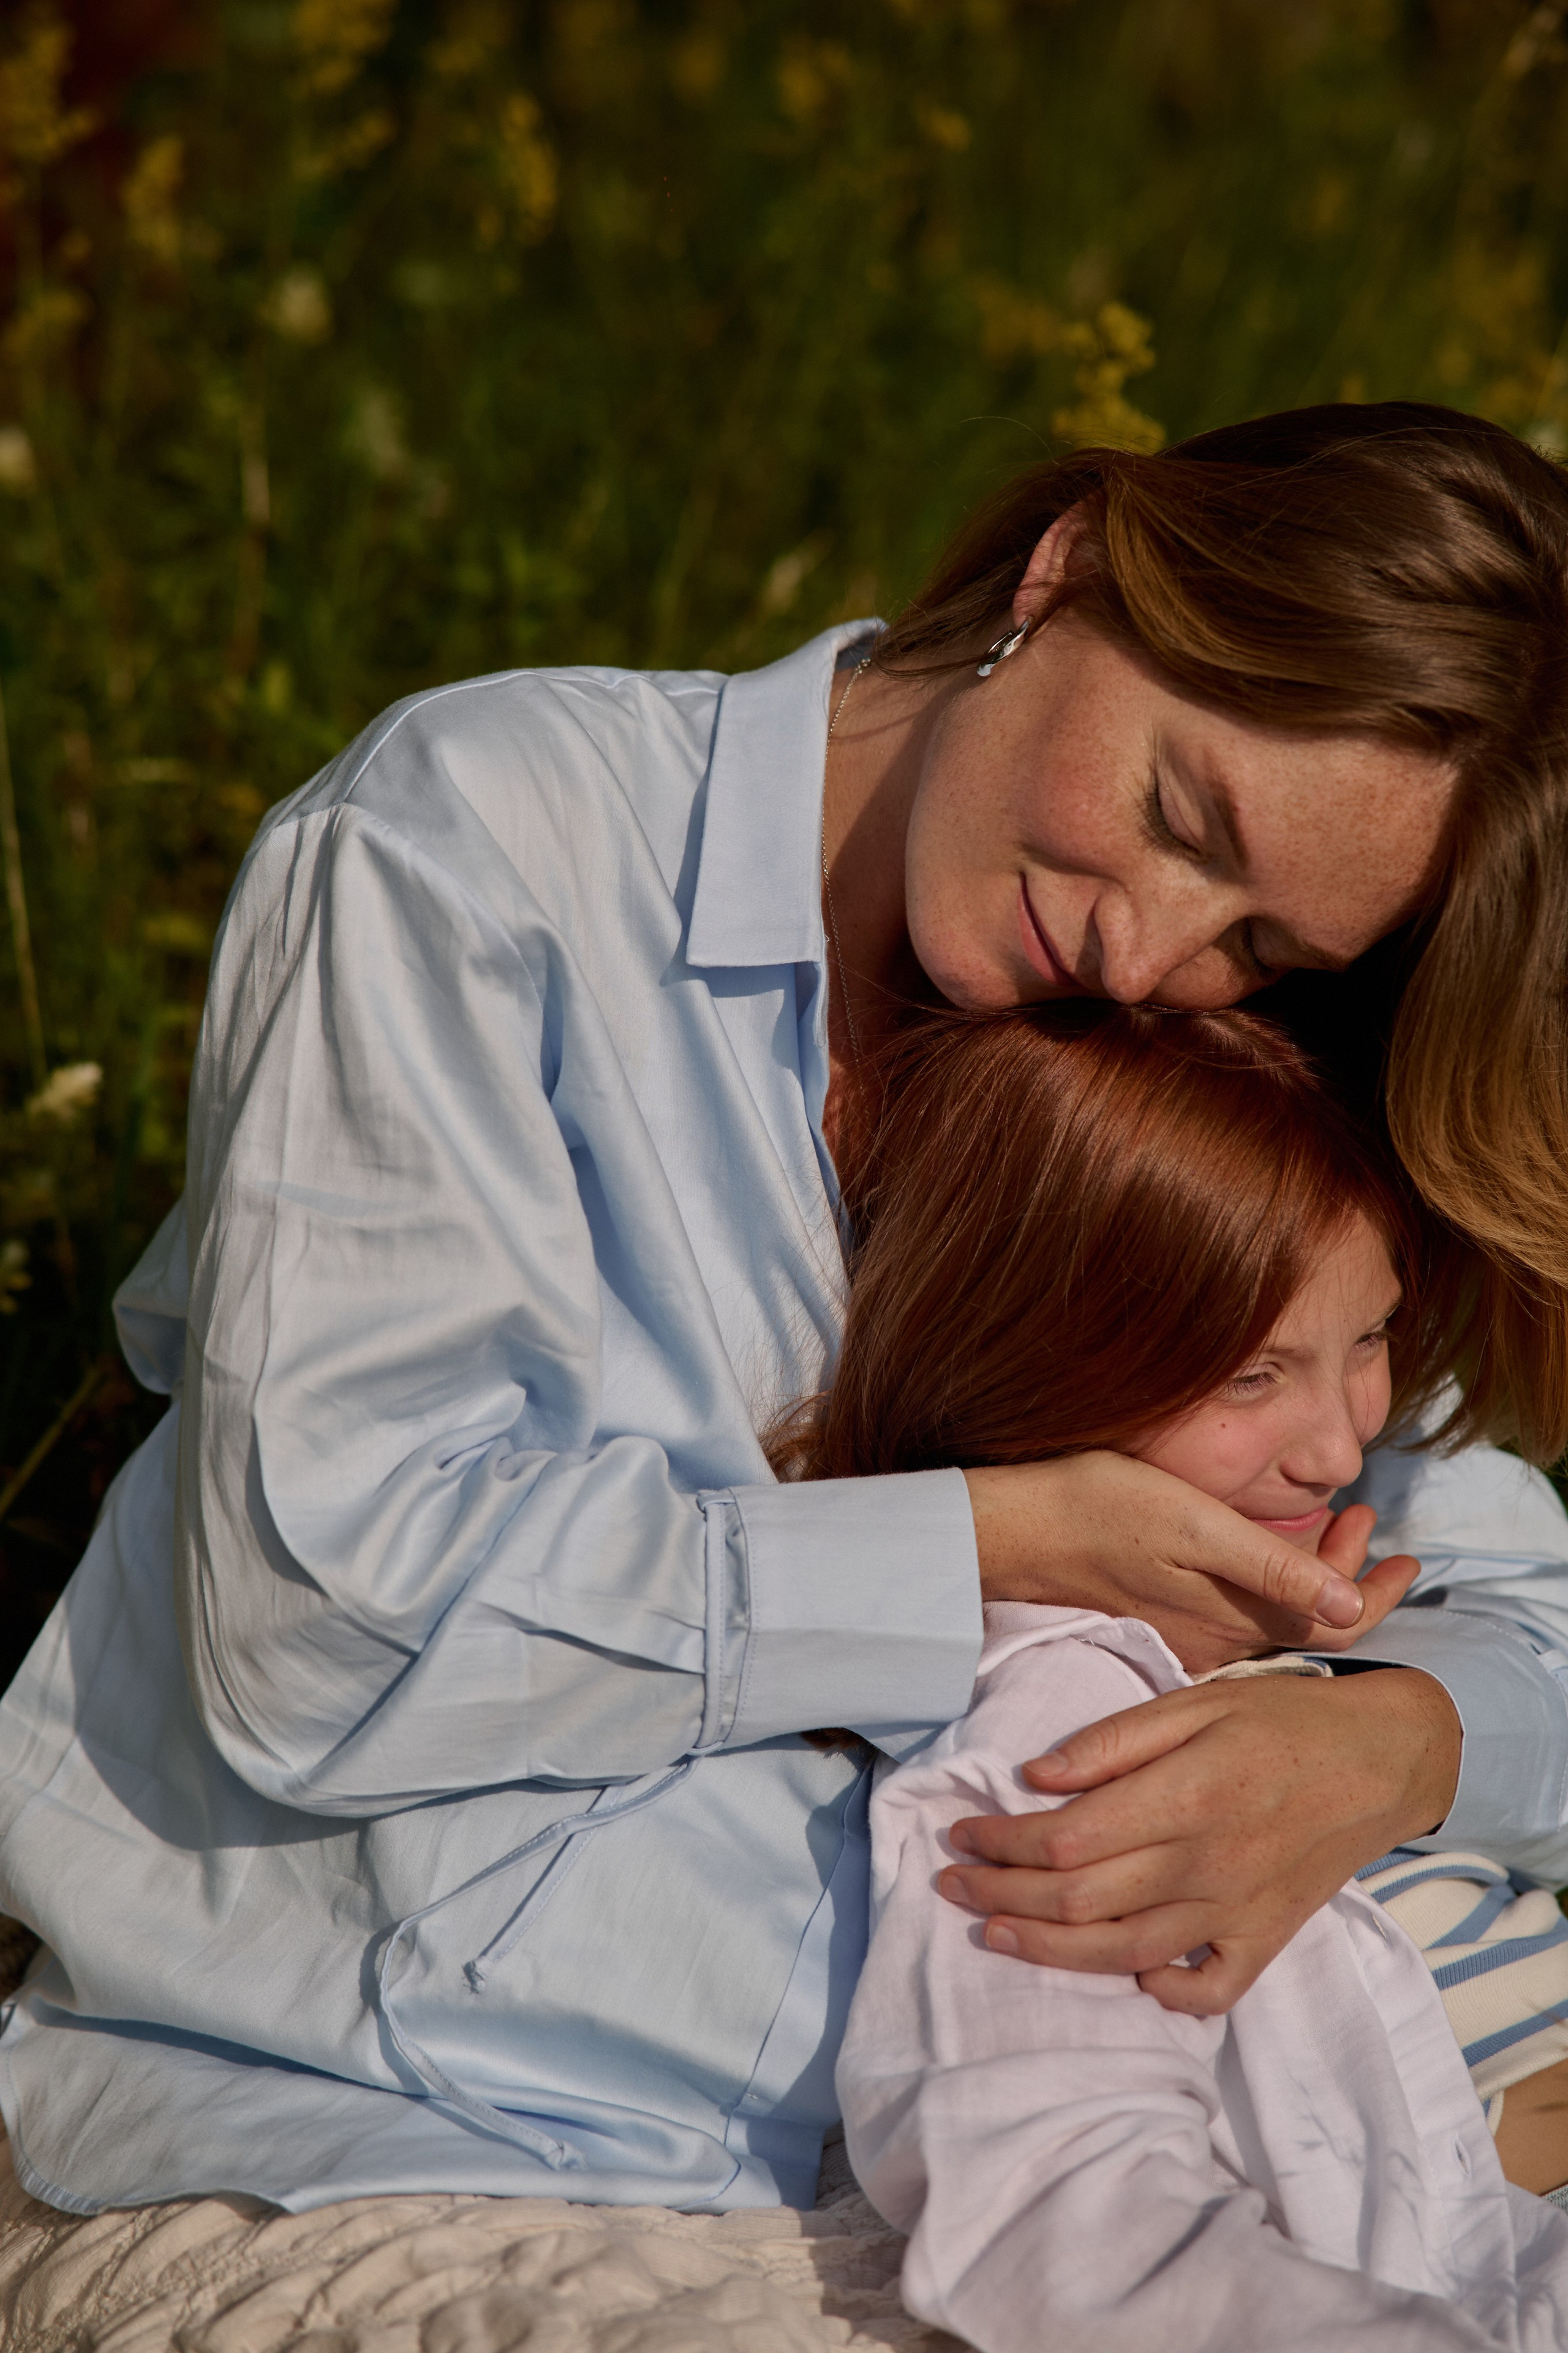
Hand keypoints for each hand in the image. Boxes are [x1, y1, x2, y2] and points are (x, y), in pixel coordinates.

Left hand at [937, 1665, 1461, 2013]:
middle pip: (1078, 1902)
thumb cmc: (1283, 1719)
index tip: (961, 1831)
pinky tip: (1124, 1974)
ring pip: (1123, 1953)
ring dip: (1047, 1950)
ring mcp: (1235, 1912)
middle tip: (951, 1885)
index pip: (1065, 1840)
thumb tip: (1036, 1777)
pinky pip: (1207, 1992)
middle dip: (1001, 1897)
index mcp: (1184, 1797)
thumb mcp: (1197, 1701)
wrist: (1383, 1759)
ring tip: (994, 1935)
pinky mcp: (1265, 1940)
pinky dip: (1160, 1993)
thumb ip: (1115, 1741)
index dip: (1001, 1843)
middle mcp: (1204, 1865)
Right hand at [965, 1452, 1415, 1674]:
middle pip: (1310, 1624)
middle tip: (1370, 1524)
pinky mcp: (1162, 1624)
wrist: (1017, 1531)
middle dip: (1352, 1577)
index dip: (1380, 1596)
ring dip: (1314, 1576)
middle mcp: (1218, 1640)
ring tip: (1339, 1525)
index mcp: (1235, 1618)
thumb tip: (1351, 1605)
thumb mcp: (1196, 1526)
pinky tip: (1273, 1557)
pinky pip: (1242, 1618)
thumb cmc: (1102, 1510)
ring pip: (1276, 1619)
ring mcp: (1187, 1636)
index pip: (1335, 1625)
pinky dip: (1274, 1586)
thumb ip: (1274, 1568)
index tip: (1412, 1560)